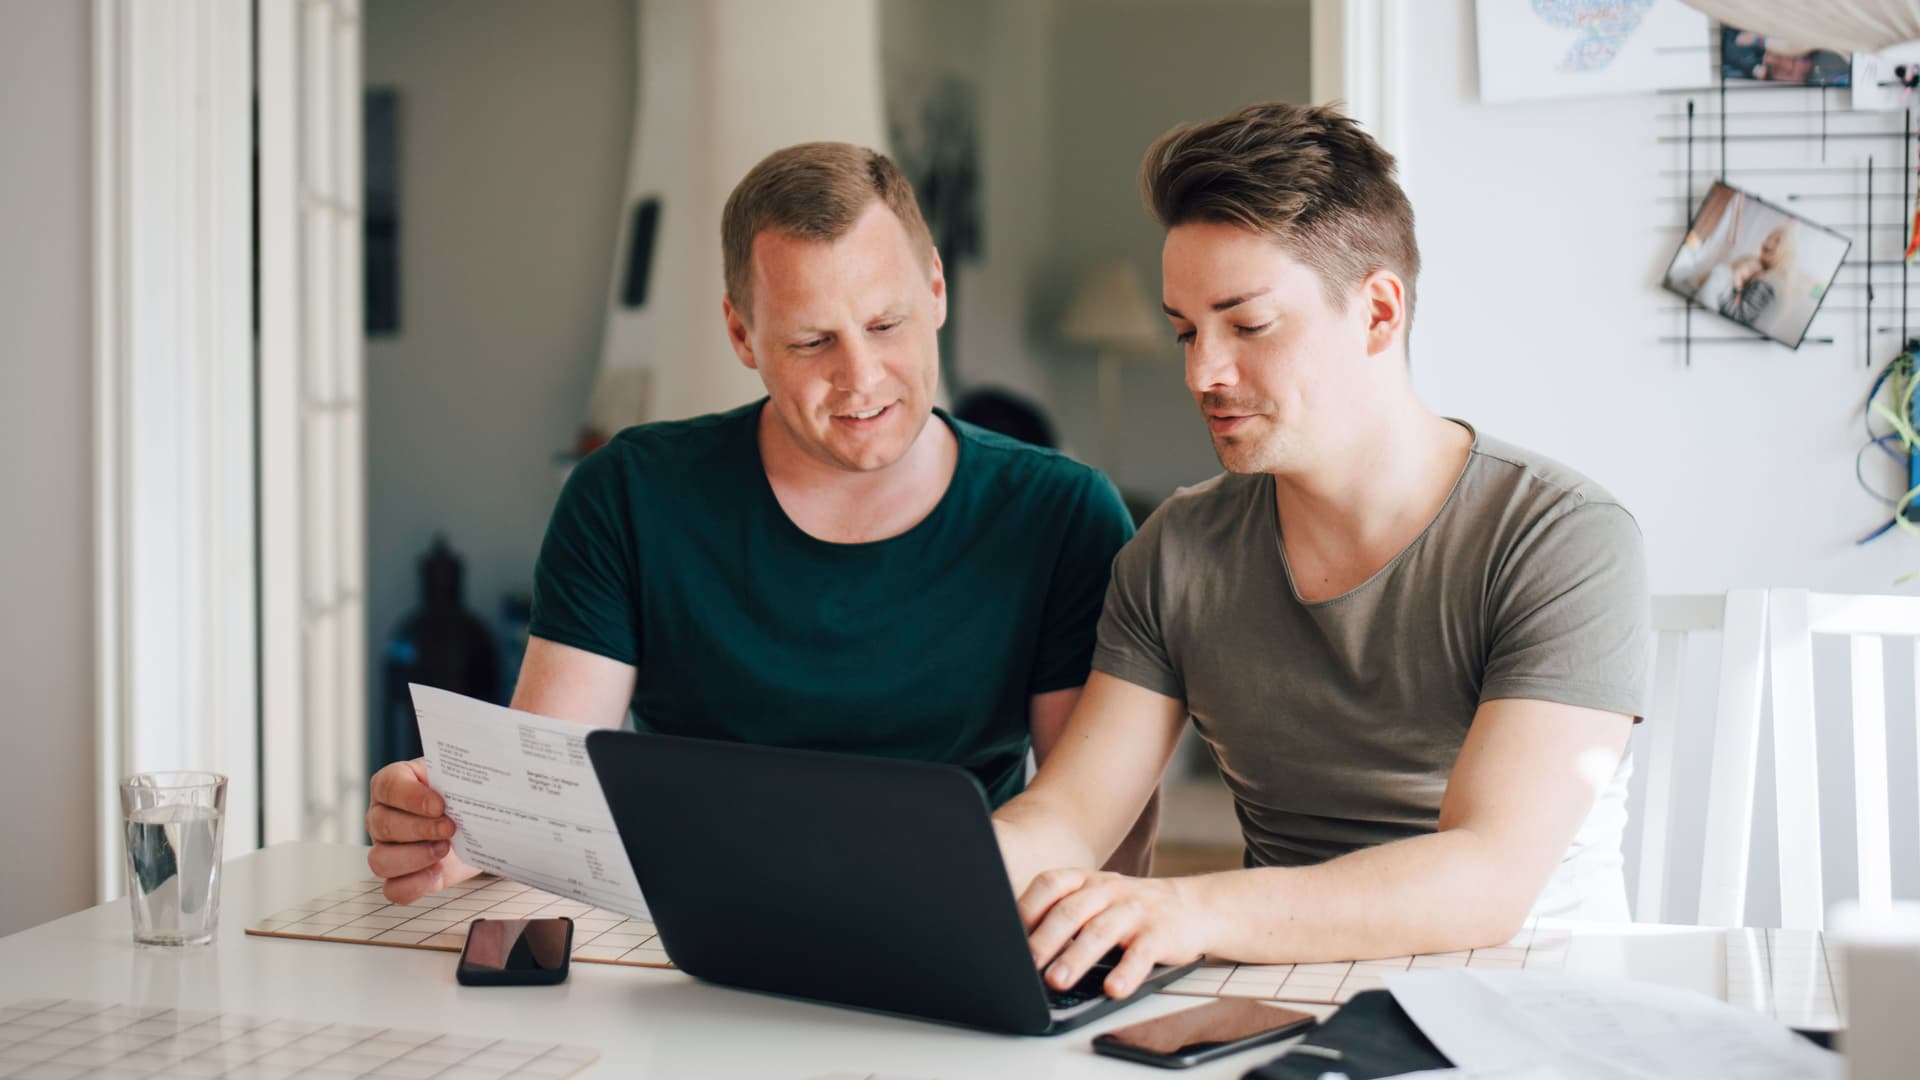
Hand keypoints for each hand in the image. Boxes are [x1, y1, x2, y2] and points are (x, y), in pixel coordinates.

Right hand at [366, 758, 471, 902]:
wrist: (475, 824)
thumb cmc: (460, 793)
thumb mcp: (460, 776)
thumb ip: (460, 772)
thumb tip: (484, 775)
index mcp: (392, 785)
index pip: (388, 787)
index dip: (411, 797)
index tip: (440, 805)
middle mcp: (382, 817)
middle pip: (383, 825)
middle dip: (420, 828)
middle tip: (450, 828)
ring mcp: (387, 849)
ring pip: (380, 861)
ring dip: (415, 858)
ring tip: (445, 849)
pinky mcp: (401, 877)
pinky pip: (393, 889)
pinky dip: (415, 885)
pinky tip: (437, 873)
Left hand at [1019, 868, 1211, 998]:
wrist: (1192, 907)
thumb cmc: (1130, 910)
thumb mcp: (1095, 901)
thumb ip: (1063, 914)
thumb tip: (1017, 947)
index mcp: (1086, 881)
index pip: (1049, 885)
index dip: (1027, 908)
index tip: (1008, 936)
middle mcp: (1107, 890)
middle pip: (1070, 911)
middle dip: (1045, 939)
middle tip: (1026, 964)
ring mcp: (1134, 911)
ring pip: (1100, 932)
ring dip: (1076, 957)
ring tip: (1057, 981)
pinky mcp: (1159, 934)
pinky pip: (1141, 954)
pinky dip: (1126, 972)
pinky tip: (1113, 988)